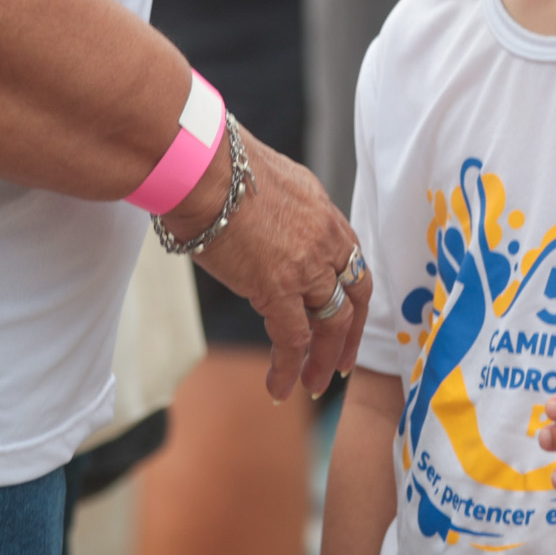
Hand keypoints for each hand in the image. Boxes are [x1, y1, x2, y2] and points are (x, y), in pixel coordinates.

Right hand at [161, 125, 368, 402]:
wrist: (202, 168)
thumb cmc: (218, 166)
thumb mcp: (269, 180)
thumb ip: (281, 210)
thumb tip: (266, 224)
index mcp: (324, 212)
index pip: (351, 261)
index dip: (352, 294)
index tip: (348, 317)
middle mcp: (326, 239)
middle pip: (354, 296)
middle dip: (350, 334)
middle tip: (343, 364)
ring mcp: (306, 265)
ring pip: (332, 322)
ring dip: (325, 358)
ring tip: (314, 385)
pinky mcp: (278, 287)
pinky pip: (293, 339)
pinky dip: (289, 367)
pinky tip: (279, 388)